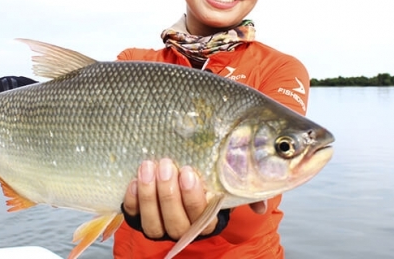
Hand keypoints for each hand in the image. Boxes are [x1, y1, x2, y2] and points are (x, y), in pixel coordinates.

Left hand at [121, 158, 266, 240]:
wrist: (182, 176)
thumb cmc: (209, 179)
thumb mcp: (229, 183)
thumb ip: (246, 192)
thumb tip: (261, 207)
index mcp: (206, 222)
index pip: (201, 216)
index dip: (193, 197)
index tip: (189, 172)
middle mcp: (183, 229)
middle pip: (175, 221)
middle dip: (169, 193)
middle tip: (167, 165)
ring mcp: (160, 226)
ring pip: (153, 222)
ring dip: (149, 194)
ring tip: (149, 166)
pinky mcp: (139, 219)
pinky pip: (133, 216)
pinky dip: (132, 199)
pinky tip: (134, 180)